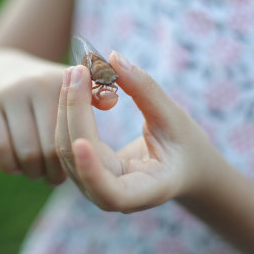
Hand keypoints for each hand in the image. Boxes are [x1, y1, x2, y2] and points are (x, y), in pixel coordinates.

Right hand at [0, 48, 117, 184]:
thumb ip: (93, 94)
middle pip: (50, 148)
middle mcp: (35, 83)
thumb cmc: (39, 88)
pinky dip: (8, 165)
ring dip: (31, 171)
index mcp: (61, 80)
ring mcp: (8, 93)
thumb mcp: (64, 85)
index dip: (75, 157)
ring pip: (26, 152)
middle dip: (53, 171)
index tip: (73, 165)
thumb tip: (114, 101)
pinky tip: (14, 166)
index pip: (74, 135)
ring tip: (36, 173)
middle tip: (54, 178)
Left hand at [55, 51, 222, 211]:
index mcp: (146, 191)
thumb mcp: (175, 117)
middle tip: (76, 71)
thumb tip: (114, 57)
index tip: (81, 142)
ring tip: (75, 71)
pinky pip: (69, 143)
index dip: (92, 171)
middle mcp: (115, 196)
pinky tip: (75, 85)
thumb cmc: (186, 145)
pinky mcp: (87, 170)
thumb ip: (145, 90)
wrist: (185, 166)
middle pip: (79, 161)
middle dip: (73, 113)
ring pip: (67, 151)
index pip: (111, 193)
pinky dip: (69, 112)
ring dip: (66, 108)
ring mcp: (96, 185)